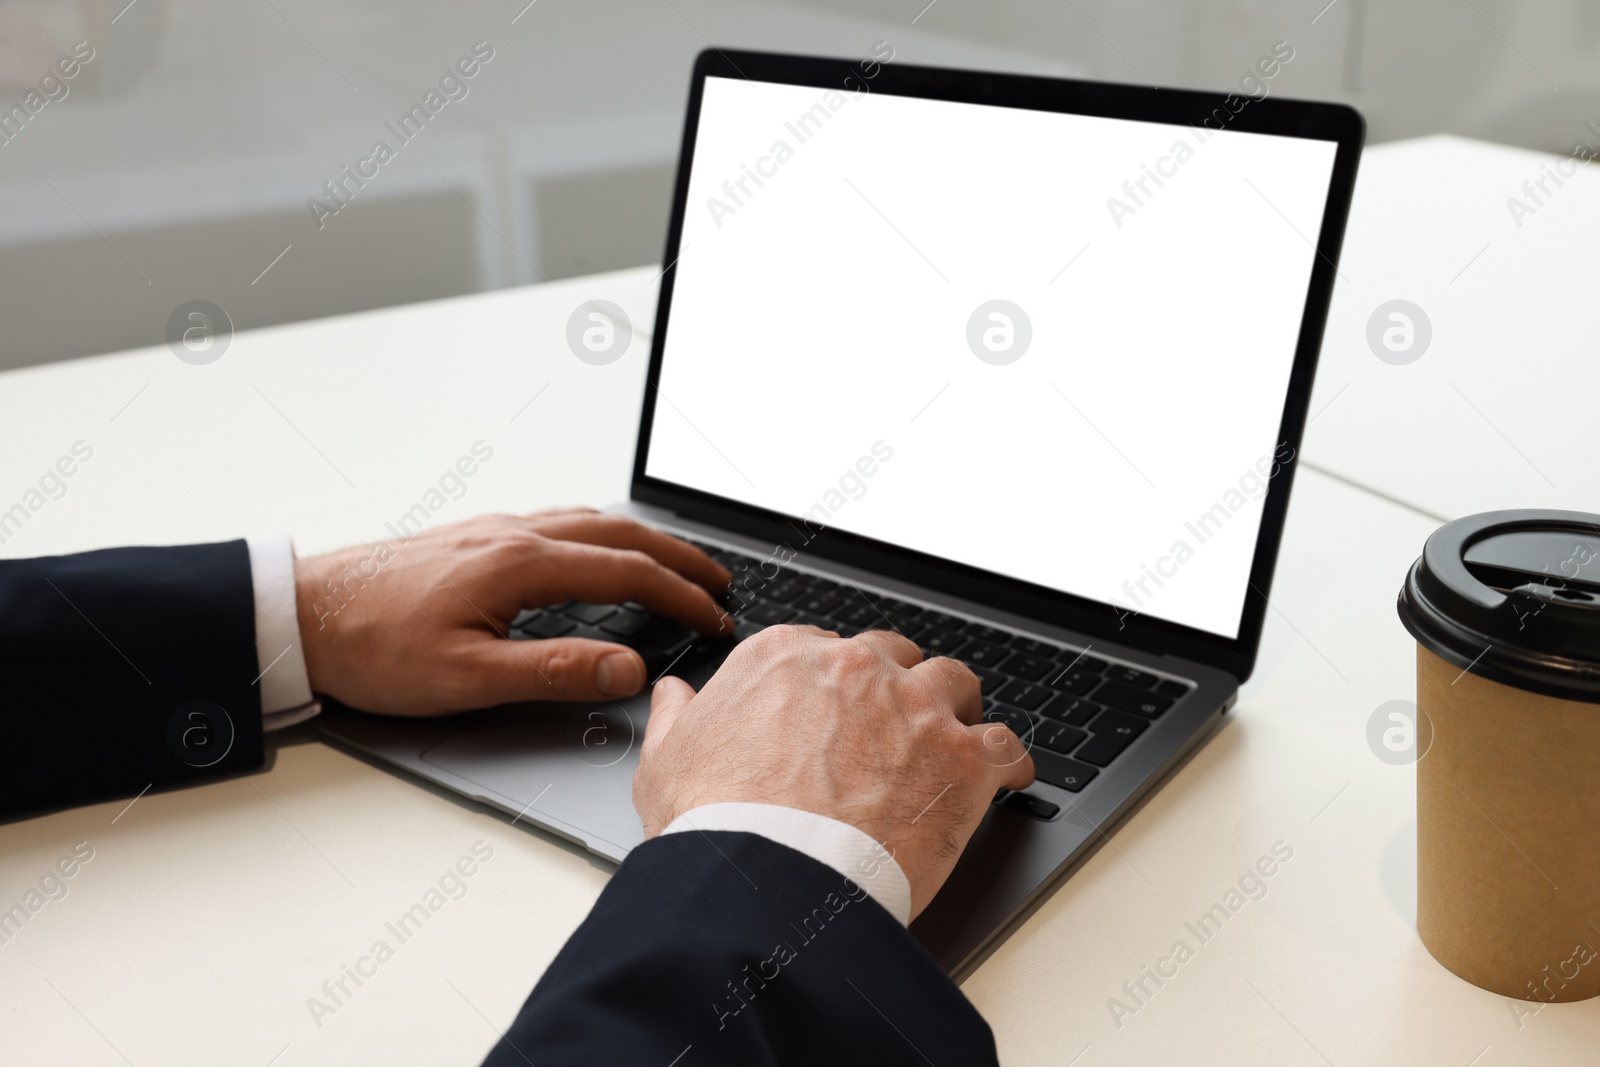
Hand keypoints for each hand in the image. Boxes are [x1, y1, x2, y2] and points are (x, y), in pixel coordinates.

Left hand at [294, 509, 730, 714]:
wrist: (303, 614)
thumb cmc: (373, 647)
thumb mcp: (467, 678)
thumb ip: (555, 671)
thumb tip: (628, 669)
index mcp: (522, 564)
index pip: (628, 573)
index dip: (682, 596)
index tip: (715, 617)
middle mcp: (514, 534)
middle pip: (621, 534)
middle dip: (678, 556)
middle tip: (717, 579)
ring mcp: (494, 530)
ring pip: (591, 521)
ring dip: (642, 541)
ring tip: (672, 562)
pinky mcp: (475, 537)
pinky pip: (559, 522)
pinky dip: (601, 534)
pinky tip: (594, 550)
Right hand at [634, 626, 1034, 918]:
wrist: (768, 877)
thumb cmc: (716, 823)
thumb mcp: (667, 761)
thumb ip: (676, 717)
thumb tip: (674, 694)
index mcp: (785, 658)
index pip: (823, 649)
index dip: (833, 684)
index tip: (836, 712)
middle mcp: (855, 668)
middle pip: (894, 657)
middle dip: (896, 687)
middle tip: (893, 727)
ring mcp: (915, 708)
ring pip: (955, 684)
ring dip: (956, 709)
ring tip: (954, 739)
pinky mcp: (961, 759)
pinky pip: (1005, 746)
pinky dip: (1007, 762)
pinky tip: (1005, 778)